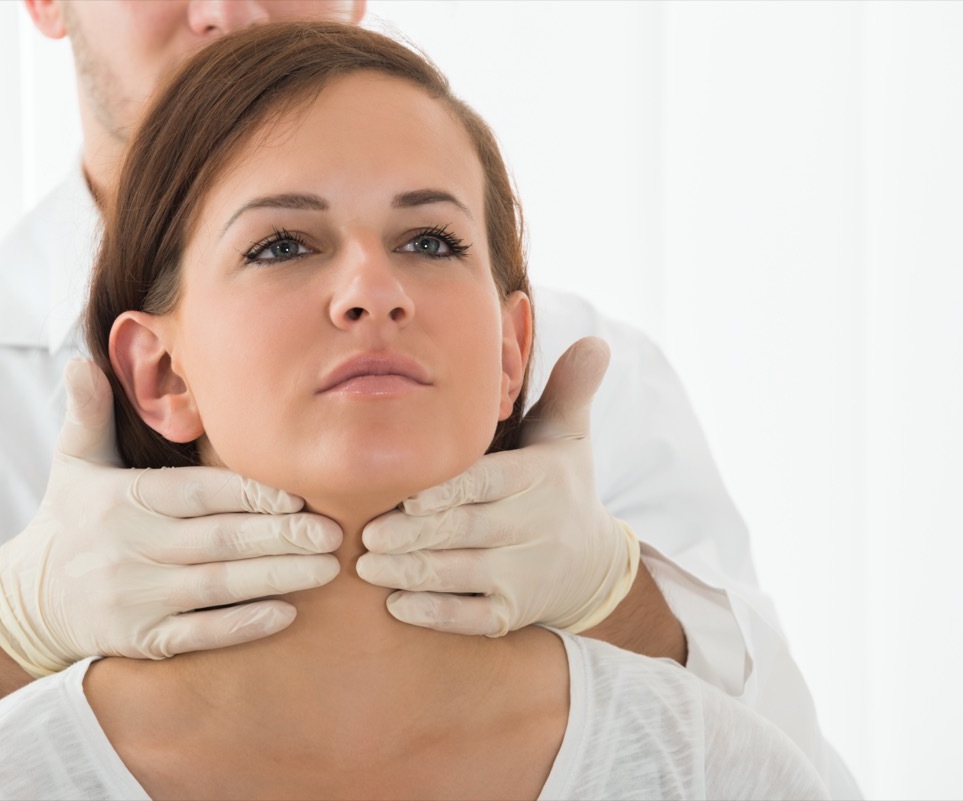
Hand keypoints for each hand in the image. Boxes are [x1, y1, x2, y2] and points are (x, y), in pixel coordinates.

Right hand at [0, 359, 340, 676]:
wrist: (30, 600)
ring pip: (216, 587)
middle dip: (279, 536)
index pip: (195, 492)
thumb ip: (87, 412)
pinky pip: (198, 634)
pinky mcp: (141, 639)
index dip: (248, 493)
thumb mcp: (72, 462)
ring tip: (326, 567)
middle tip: (332, 531)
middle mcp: (128, 548)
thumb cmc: (70, 520)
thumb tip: (79, 362)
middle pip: (217, 540)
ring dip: (275, 578)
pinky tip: (286, 613)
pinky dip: (242, 625)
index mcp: (121, 498)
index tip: (297, 493)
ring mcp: (135, 598)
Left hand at [356, 337, 638, 636]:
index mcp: (536, 480)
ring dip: (412, 573)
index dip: (447, 491)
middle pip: (465, 531)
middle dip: (413, 535)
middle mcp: (531, 529)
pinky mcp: (511, 613)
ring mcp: (522, 576)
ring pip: (461, 575)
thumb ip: (569, 390)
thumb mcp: (569, 437)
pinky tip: (395, 605)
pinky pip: (471, 618)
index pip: (487, 483)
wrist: (593, 566)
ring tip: (366, 567)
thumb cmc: (562, 488)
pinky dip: (434, 614)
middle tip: (367, 534)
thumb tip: (595, 341)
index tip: (407, 495)